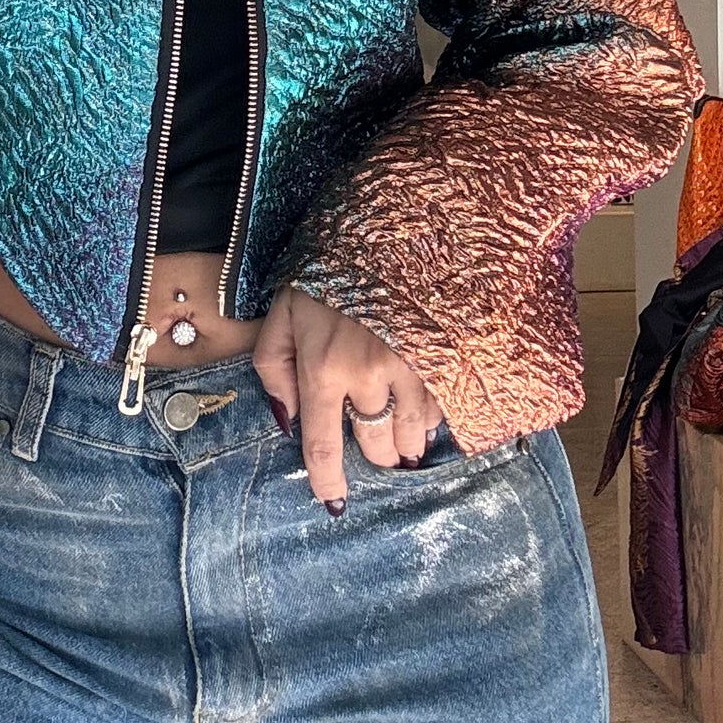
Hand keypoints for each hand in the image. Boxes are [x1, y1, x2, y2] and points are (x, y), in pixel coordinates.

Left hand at [252, 284, 443, 510]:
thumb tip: (287, 419)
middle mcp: (370, 375)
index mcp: (324, 366)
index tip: (334, 502)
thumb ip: (274, 366)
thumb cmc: (329, 267)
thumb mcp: (283, 309)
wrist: (395, 220)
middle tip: (374, 452)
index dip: (328, 480)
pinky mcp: (448, 356)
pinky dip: (433, 415)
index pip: (323, 443)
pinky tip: (426, 409)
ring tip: (403, 439)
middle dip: (373, 455)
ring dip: (406, 440)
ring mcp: (415, 367)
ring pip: (413, 431)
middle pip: (375, 444)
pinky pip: (443, 406)